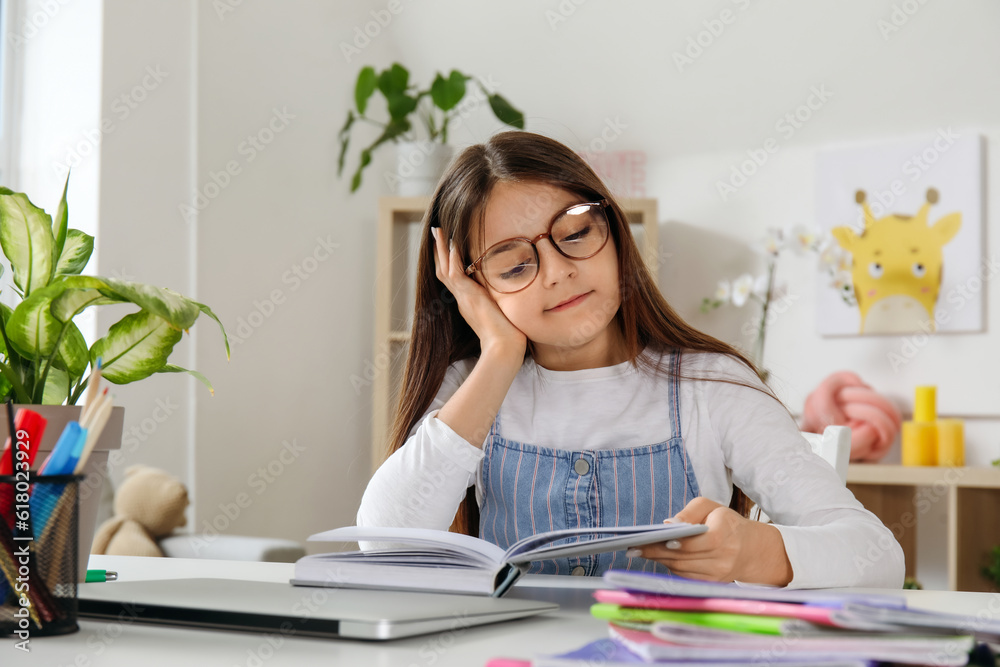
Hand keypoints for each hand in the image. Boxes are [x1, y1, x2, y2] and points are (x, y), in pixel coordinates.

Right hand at [431, 227, 526, 357]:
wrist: (504, 347)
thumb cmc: (509, 334)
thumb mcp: (503, 310)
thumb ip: (501, 298)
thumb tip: (512, 289)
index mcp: (468, 302)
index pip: (454, 277)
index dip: (448, 260)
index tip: (448, 244)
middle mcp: (462, 299)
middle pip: (443, 270)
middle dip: (439, 251)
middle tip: (436, 231)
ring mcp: (463, 298)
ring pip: (444, 269)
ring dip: (440, 249)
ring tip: (438, 230)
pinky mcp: (469, 298)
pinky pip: (455, 275)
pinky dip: (452, 259)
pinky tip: (451, 244)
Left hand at [630, 497, 792, 585]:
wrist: (750, 550)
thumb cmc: (726, 523)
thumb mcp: (711, 507)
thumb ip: (690, 513)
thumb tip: (669, 523)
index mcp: (726, 535)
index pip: (702, 542)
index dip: (682, 543)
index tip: (661, 539)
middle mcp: (724, 559)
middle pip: (685, 557)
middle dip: (658, 551)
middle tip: (634, 546)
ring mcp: (717, 575)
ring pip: (681, 568)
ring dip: (659, 559)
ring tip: (639, 550)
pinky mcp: (711, 584)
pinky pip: (684, 575)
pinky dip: (670, 565)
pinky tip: (656, 556)